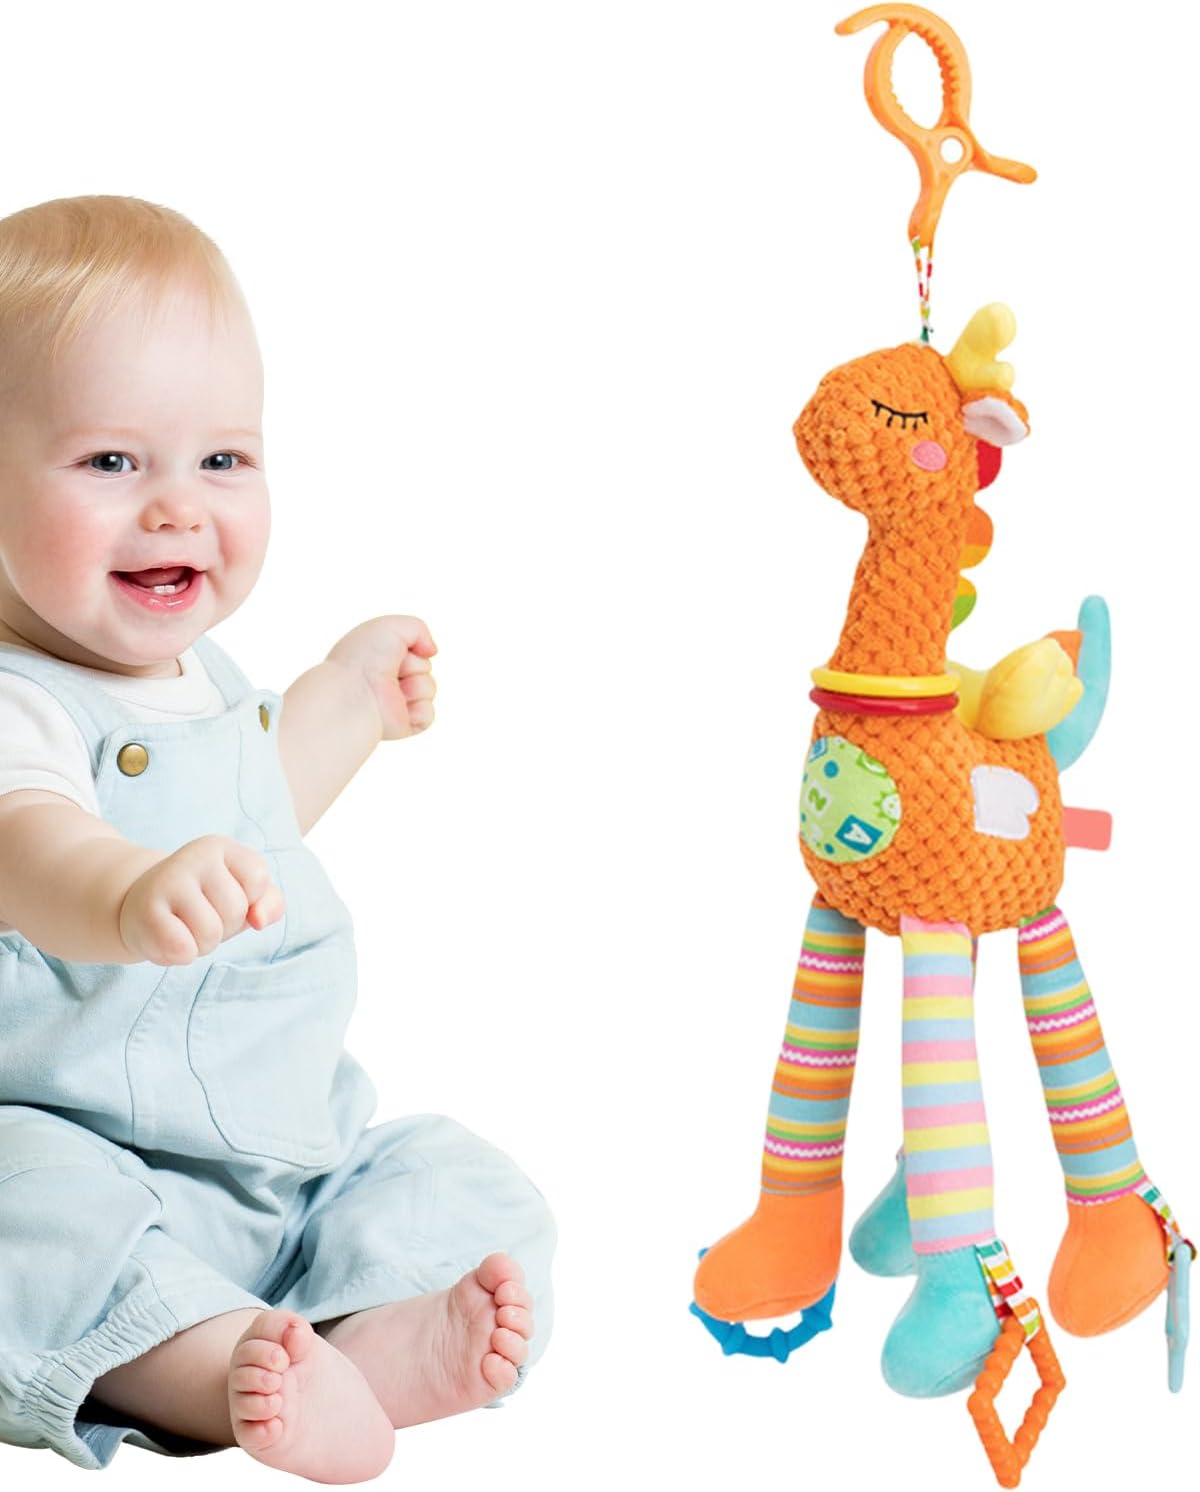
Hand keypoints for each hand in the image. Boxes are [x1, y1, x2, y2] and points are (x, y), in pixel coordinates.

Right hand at [119, 835, 283, 965]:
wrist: (141, 908)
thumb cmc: (202, 903)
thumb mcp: (243, 896)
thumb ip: (270, 903)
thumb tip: (260, 920)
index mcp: (221, 846)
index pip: (258, 881)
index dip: (247, 901)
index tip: (223, 897)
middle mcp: (194, 856)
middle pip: (236, 911)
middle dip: (224, 927)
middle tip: (198, 916)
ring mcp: (167, 881)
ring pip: (211, 933)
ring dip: (202, 944)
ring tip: (184, 927)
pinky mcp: (146, 910)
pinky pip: (182, 949)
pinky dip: (181, 955)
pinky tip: (167, 938)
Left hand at [326, 615, 437, 741]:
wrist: (353, 693)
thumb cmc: (363, 658)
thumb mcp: (392, 626)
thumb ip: (418, 629)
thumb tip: (431, 651)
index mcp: (379, 658)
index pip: (412, 649)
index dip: (408, 646)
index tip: (390, 648)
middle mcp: (387, 679)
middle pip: (424, 666)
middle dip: (415, 664)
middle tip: (391, 669)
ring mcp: (396, 702)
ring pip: (429, 688)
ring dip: (417, 684)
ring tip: (392, 688)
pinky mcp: (403, 723)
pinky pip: (428, 714)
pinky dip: (419, 708)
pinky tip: (399, 707)